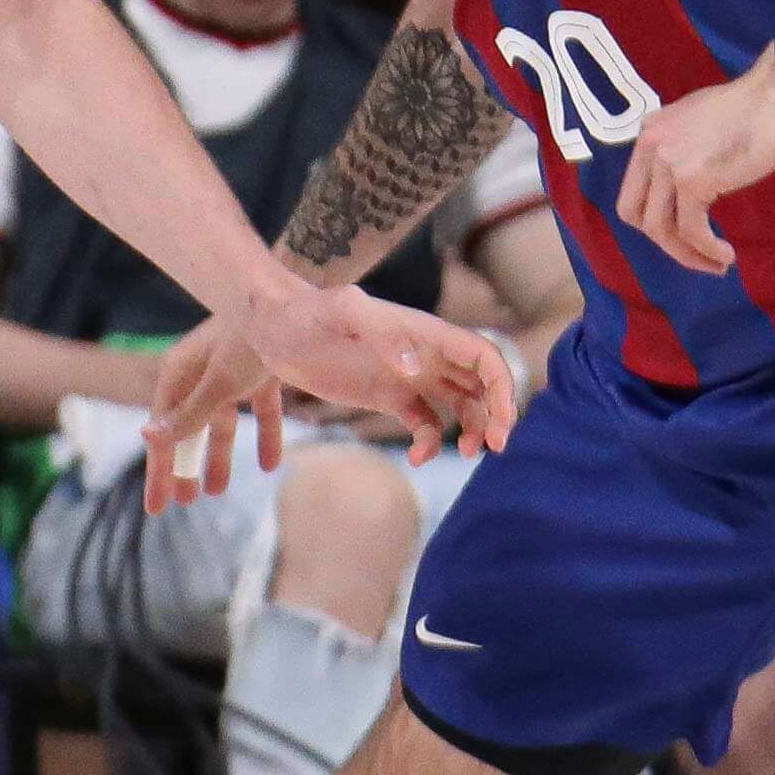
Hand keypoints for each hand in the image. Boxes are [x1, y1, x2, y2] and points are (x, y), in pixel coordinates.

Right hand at [138, 313, 283, 515]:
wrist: (295, 305)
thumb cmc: (249, 337)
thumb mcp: (219, 382)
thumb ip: (189, 414)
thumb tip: (148, 436)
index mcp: (179, 374)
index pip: (164, 433)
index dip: (160, 472)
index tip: (157, 508)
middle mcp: (200, 374)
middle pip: (188, 430)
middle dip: (185, 467)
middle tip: (183, 502)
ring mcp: (231, 374)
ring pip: (221, 425)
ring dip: (219, 457)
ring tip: (217, 490)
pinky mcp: (261, 373)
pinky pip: (259, 413)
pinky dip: (265, 437)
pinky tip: (271, 465)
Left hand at [235, 276, 517, 467]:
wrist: (272, 327)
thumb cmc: (307, 313)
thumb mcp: (341, 314)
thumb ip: (381, 332)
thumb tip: (414, 367)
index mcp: (423, 332)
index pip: (482, 355)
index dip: (502, 387)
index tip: (501, 423)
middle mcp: (424, 353)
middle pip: (481, 382)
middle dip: (498, 413)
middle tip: (493, 448)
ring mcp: (407, 375)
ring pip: (460, 404)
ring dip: (473, 429)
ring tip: (468, 454)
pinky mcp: (387, 395)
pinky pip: (424, 421)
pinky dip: (429, 442)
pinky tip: (416, 460)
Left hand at [615, 51, 774, 274]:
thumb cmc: (752, 108)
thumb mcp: (698, 122)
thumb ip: (682, 150)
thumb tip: (686, 187)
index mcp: (649, 133)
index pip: (634, 189)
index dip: (654, 218)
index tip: (683, 233)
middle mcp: (649, 147)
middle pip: (635, 214)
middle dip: (663, 242)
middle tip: (695, 254)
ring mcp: (668, 163)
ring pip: (660, 229)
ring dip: (687, 254)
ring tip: (716, 264)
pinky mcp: (693, 181)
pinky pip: (691, 230)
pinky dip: (706, 250)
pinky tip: (725, 255)